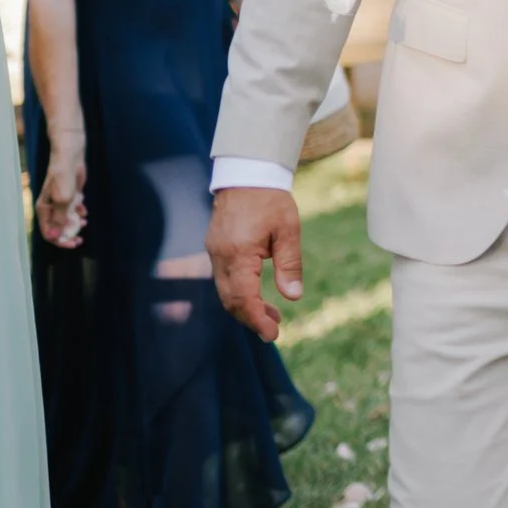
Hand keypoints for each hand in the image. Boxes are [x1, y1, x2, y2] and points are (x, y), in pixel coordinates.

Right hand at [35, 143, 86, 247]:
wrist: (70, 156)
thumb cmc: (63, 177)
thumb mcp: (63, 200)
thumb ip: (59, 218)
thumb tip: (54, 237)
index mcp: (44, 210)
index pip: (49, 232)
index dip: (60, 241)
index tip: (73, 243)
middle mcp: (51, 207)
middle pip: (58, 228)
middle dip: (68, 235)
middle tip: (80, 240)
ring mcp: (60, 201)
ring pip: (66, 219)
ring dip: (75, 224)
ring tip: (84, 223)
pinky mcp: (70, 195)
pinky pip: (73, 209)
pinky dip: (79, 213)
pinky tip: (85, 212)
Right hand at [208, 186, 304, 341]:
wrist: (247, 174)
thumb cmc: (270, 200)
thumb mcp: (288, 231)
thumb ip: (290, 264)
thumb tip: (293, 296)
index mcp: (238, 254)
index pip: (243, 298)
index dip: (256, 320)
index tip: (272, 334)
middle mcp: (220, 257)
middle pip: (230, 300)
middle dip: (251, 318)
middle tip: (273, 328)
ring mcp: (214, 253)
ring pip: (225, 292)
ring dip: (245, 306)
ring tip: (271, 314)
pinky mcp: (215, 248)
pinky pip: (223, 279)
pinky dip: (238, 292)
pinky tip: (256, 294)